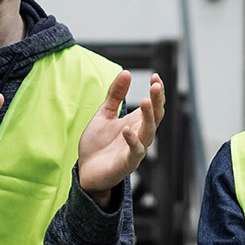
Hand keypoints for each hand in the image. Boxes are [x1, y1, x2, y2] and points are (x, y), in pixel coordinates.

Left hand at [77, 70, 166, 204]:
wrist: (86, 172)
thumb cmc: (98, 145)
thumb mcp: (104, 114)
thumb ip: (115, 96)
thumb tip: (126, 73)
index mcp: (136, 123)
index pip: (154, 105)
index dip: (157, 91)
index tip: (155, 76)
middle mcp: (140, 135)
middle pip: (156, 116)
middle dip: (157, 101)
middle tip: (156, 85)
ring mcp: (135, 150)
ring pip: (149, 132)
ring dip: (149, 117)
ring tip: (145, 101)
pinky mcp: (127, 164)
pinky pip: (135, 152)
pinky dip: (133, 141)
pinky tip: (127, 129)